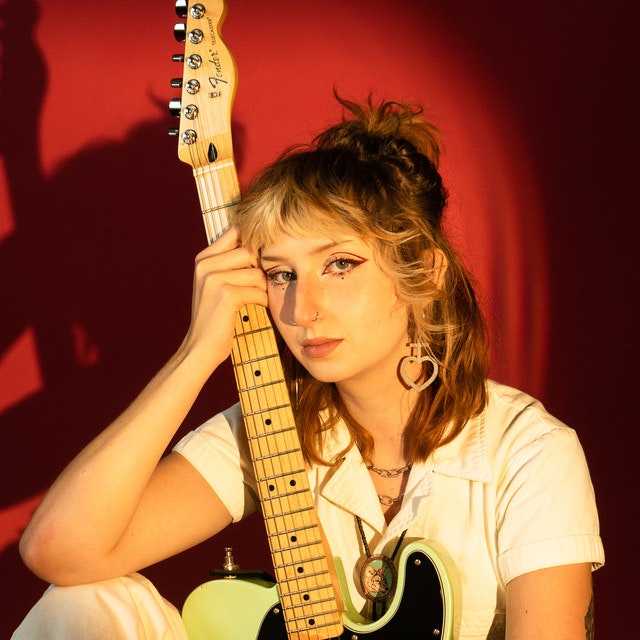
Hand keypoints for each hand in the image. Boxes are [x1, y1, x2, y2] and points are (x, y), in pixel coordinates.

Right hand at [180, 225, 267, 368]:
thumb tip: (261, 244)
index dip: (254, 243)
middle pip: (251, 252)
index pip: (236, 232)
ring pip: (257, 274)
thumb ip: (231, 263)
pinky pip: (259, 291)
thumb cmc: (215, 317)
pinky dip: (263, 301)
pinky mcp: (227, 295)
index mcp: (204, 258)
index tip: (259, 261)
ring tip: (257, 299)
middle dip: (262, 270)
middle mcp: (206, 265)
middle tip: (261, 285)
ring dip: (263, 288)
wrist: (200, 347)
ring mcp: (215, 279)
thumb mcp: (216, 284)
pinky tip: (258, 307)